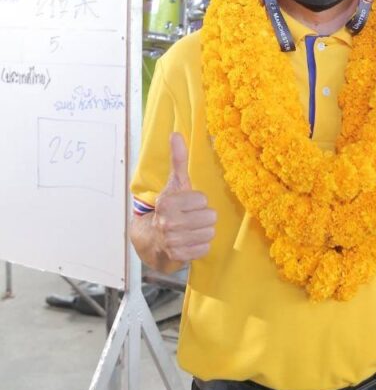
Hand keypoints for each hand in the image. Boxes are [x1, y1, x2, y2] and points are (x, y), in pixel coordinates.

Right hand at [151, 133, 216, 261]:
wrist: (151, 240)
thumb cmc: (169, 208)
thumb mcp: (174, 184)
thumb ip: (178, 160)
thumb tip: (176, 134)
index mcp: (168, 203)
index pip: (203, 200)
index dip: (199, 202)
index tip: (188, 205)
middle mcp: (168, 222)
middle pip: (210, 217)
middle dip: (203, 217)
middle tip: (191, 218)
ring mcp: (173, 241)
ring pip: (209, 233)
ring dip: (203, 231)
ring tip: (191, 229)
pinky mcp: (178, 256)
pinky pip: (205, 248)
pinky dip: (200, 245)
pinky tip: (190, 241)